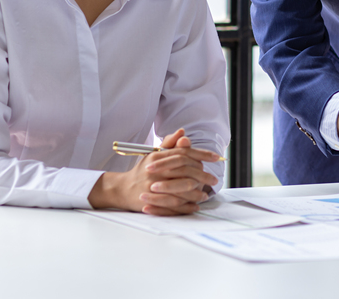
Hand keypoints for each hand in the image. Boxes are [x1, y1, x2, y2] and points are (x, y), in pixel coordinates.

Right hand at [88, 128, 221, 214]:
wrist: (121, 188)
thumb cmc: (143, 171)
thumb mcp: (154, 155)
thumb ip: (170, 144)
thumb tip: (182, 132)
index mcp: (158, 157)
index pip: (184, 154)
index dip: (202, 155)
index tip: (216, 158)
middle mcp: (156, 170)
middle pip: (185, 171)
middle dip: (202, 176)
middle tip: (213, 180)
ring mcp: (153, 187)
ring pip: (180, 189)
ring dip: (196, 193)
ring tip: (205, 195)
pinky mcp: (151, 202)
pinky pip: (172, 205)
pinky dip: (185, 207)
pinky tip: (194, 206)